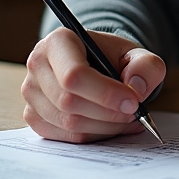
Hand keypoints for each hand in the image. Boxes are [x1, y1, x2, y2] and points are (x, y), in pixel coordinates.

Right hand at [22, 29, 165, 142]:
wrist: (98, 65)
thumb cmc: (113, 57)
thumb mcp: (137, 53)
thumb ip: (146, 66)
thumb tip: (136, 88)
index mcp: (58, 41)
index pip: (74, 75)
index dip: (105, 93)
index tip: (134, 102)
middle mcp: (37, 65)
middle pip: (69, 102)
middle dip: (108, 113)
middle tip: (135, 112)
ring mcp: (32, 93)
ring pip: (67, 123)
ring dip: (104, 127)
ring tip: (128, 118)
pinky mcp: (34, 116)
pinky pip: (64, 137)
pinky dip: (94, 135)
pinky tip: (112, 125)